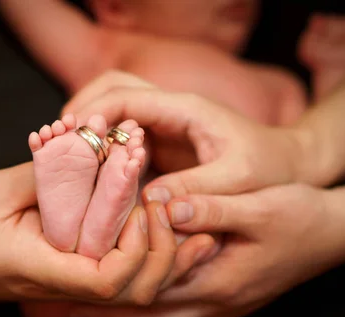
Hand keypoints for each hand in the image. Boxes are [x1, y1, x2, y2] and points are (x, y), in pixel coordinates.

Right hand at [0, 162, 176, 309]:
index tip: (137, 206)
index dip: (134, 246)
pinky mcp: (76, 271)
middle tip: (165, 202)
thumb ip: (48, 173)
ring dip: (163, 253)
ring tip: (174, 211)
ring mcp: (74, 282)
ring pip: (136, 286)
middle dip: (163, 250)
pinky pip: (122, 270)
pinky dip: (147, 250)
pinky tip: (161, 221)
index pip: (107, 279)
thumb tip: (93, 145)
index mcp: (45, 269)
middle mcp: (67, 283)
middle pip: (136, 290)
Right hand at [64, 71, 312, 198]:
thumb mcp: (237, 181)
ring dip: (88, 127)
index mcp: (186, 108)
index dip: (95, 113)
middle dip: (82, 108)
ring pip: (112, 108)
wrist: (285, 167)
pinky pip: (120, 137)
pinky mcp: (159, 144)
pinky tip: (88, 174)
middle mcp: (169, 110)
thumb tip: (149, 201)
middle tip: (58, 140)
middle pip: (112, 87)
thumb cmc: (268, 169)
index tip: (72, 137)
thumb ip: (195, 189)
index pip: (128, 95)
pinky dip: (100, 148)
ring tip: (65, 155)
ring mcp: (162, 125)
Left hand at [65, 182, 344, 316]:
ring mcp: (228, 309)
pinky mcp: (235, 306)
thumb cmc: (299, 214)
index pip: (150, 291)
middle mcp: (219, 302)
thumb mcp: (257, 204)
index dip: (112, 291)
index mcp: (217, 277)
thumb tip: (164, 203)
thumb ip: (209, 207)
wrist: (336, 233)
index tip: (76, 289)